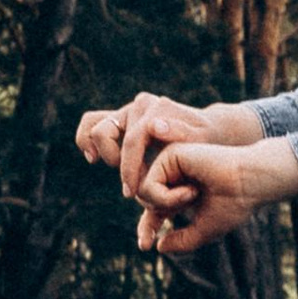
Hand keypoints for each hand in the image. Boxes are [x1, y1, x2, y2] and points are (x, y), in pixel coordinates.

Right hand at [75, 90, 212, 182]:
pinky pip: (93, 123)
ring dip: (98, 149)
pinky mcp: (121, 117)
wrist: (209, 131)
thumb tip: (153, 126)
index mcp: (157, 110)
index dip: (128, 170)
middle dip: (115, 162)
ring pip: (93, 123)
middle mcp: (140, 105)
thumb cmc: (206, 142)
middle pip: (105, 132)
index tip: (131, 193)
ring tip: (109, 166)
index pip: (130, 141)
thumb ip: (181, 134)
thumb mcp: (201, 141)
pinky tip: (94, 158)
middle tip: (131, 183)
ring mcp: (129, 109)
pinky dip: (88, 140)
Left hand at [136, 136, 297, 254]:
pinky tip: (191, 191)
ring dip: (165, 203)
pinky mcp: (169, 155)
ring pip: (142, 193)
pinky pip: (149, 184)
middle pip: (145, 201)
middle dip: (154, 215)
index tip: (145, 246)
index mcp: (182, 191)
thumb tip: (159, 247)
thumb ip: (183, 241)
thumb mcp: (206, 230)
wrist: (248, 184)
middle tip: (179, 213)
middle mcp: (175, 175)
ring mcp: (171, 164)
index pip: (155, 211)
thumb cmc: (234, 205)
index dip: (148, 228)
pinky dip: (166, 196)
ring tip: (192, 196)